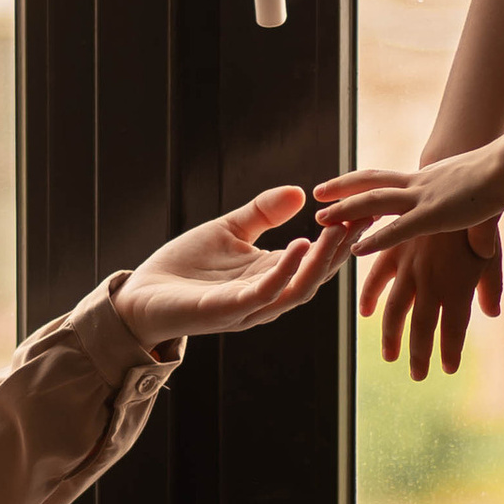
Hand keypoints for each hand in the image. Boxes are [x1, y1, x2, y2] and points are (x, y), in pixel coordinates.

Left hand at [114, 183, 353, 349]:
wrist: (140, 297)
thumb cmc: (183, 268)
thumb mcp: (228, 230)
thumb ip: (263, 214)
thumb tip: (300, 192)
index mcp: (270, 275)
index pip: (316, 257)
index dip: (339, 235)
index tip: (363, 207)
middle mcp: (267, 295)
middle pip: (316, 274)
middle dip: (340, 248)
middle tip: (363, 218)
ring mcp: (249, 307)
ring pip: (298, 287)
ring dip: (321, 260)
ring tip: (338, 231)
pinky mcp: (227, 311)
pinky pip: (265, 293)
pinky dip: (285, 271)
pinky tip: (299, 246)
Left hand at [315, 143, 503, 261]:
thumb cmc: (497, 176)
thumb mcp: (473, 193)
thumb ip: (467, 218)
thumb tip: (478, 242)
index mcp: (425, 179)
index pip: (384, 179)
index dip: (360, 183)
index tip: (339, 188)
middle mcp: (417, 185)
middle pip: (370, 182)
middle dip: (342, 189)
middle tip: (317, 195)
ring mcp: (423, 199)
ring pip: (375, 201)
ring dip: (347, 210)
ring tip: (322, 219)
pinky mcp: (434, 215)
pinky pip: (398, 228)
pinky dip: (375, 238)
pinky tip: (356, 249)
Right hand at [366, 223, 501, 378]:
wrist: (463, 180)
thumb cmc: (483, 217)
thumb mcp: (492, 253)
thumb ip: (489, 284)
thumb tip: (491, 313)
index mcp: (459, 284)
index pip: (454, 330)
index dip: (450, 352)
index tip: (448, 370)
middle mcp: (432, 280)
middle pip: (423, 328)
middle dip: (420, 356)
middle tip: (417, 376)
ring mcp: (411, 266)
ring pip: (396, 311)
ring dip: (392, 337)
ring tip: (390, 357)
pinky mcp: (396, 249)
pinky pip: (377, 278)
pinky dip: (370, 297)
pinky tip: (367, 314)